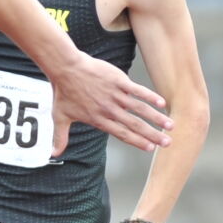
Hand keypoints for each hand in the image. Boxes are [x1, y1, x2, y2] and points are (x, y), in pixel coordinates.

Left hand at [49, 53, 170, 153]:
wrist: (66, 68)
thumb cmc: (63, 92)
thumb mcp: (60, 117)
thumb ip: (60, 137)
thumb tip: (52, 154)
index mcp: (99, 119)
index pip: (122, 133)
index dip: (137, 141)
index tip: (150, 148)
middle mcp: (110, 110)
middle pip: (135, 125)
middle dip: (153, 135)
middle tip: (167, 142)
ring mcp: (115, 95)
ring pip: (140, 109)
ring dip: (156, 118)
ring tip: (170, 125)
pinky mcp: (119, 82)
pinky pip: (138, 90)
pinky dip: (150, 96)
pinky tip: (162, 103)